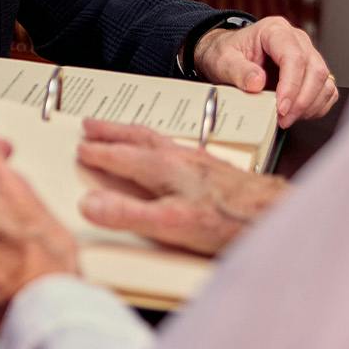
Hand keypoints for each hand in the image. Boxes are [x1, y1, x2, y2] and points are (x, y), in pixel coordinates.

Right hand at [77, 119, 288, 255]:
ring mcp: (195, 159)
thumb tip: (91, 204)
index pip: (121, 156)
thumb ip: (127, 213)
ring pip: (155, 138)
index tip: (80, 149)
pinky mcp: (210, 166)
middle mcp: (177, 156)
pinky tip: (162, 151)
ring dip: (131, 133)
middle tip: (90, 124)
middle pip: (136, 137)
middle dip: (111, 131)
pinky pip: (172, 145)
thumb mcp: (168, 224)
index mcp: (162, 167)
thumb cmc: (224, 219)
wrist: (268, 214)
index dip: (98, 153)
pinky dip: (156, 142)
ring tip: (120, 131)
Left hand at [195, 17, 337, 126]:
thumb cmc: (226, 53)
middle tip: (282, 119)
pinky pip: (327, 91)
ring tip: (287, 119)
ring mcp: (307, 55)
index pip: (293, 57)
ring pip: (324, 82)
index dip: (291, 85)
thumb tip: (257, 83)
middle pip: (314, 70)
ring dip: (309, 106)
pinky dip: (316, 107)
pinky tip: (298, 114)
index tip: (281, 107)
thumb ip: (239, 71)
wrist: (225, 55)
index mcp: (275, 30)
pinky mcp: (311, 72)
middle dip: (301, 101)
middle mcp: (296, 40)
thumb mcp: (223, 60)